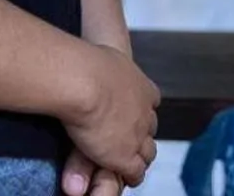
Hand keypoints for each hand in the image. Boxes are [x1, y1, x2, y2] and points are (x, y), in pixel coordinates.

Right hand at [59, 43, 159, 186]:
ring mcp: (137, 135)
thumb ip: (102, 66)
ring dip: (139, 157)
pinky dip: (132, 176)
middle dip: (142, 133)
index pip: (150, 101)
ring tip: (129, 162)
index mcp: (141, 86)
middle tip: (130, 139)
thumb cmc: (85, 65)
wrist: (83, 81)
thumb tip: (88, 56)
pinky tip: (125, 176)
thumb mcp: (101, 57)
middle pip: (150, 127)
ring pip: (147, 152)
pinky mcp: (126, 156)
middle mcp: (144, 111)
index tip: (131, 111)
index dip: (140, 109)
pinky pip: (136, 172)